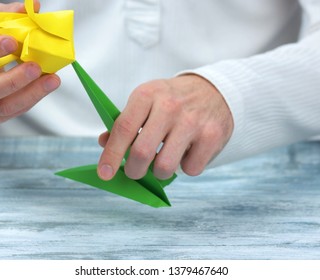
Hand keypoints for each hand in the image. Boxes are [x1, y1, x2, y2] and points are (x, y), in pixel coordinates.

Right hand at [0, 1, 59, 124]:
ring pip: (1, 107)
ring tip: (52, 79)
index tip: (13, 42)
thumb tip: (34, 7)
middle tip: (37, 67)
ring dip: (30, 94)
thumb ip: (9, 14)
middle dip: (14, 80)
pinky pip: (11, 114)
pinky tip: (45, 87)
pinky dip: (31, 100)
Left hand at [97, 74, 233, 179]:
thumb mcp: (146, 101)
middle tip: (135, 171)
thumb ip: (125, 123)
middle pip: (142, 153)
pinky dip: (185, 168)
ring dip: (160, 172)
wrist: (215, 91)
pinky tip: (187, 153)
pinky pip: (190, 169)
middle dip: (134, 170)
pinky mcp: (212, 136)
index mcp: (147, 95)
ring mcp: (192, 121)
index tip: (104, 173)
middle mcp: (169, 106)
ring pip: (165, 166)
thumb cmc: (172, 100)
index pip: (123, 129)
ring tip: (163, 161)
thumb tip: (105, 143)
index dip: (111, 155)